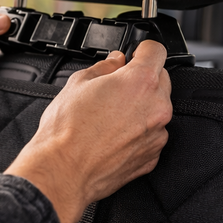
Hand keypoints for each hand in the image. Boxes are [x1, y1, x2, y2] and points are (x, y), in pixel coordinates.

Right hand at [5, 41, 172, 222]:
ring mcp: (157, 134)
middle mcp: (156, 107)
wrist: (62, 172)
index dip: (142, 50)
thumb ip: (104, 67)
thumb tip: (115, 61)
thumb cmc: (65, 132)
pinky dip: (138, 132)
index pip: (157, 50)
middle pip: (161, 79)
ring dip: (141, 107)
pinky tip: (114, 136)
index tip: (135, 55)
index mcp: (140, 82)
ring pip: (157, 109)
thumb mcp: (77, 84)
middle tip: (114, 88)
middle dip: (142, 79)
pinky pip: (152, 135)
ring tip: (110, 117)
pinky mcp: (152, 156)